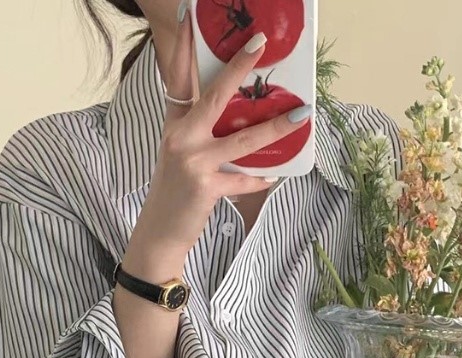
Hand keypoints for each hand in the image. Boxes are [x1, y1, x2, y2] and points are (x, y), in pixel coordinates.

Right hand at [129, 10, 311, 265]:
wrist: (160, 232)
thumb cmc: (175, 192)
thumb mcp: (180, 155)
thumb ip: (201, 132)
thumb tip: (240, 118)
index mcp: (174, 124)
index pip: (178, 77)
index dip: (183, 45)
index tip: (191, 15)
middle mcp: (181, 137)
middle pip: (214, 95)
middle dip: (239, 67)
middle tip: (261, 43)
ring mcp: (192, 161)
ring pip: (243, 138)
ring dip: (276, 127)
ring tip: (301, 115)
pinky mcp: (206, 186)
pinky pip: (244, 178)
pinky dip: (261, 178)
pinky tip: (274, 175)